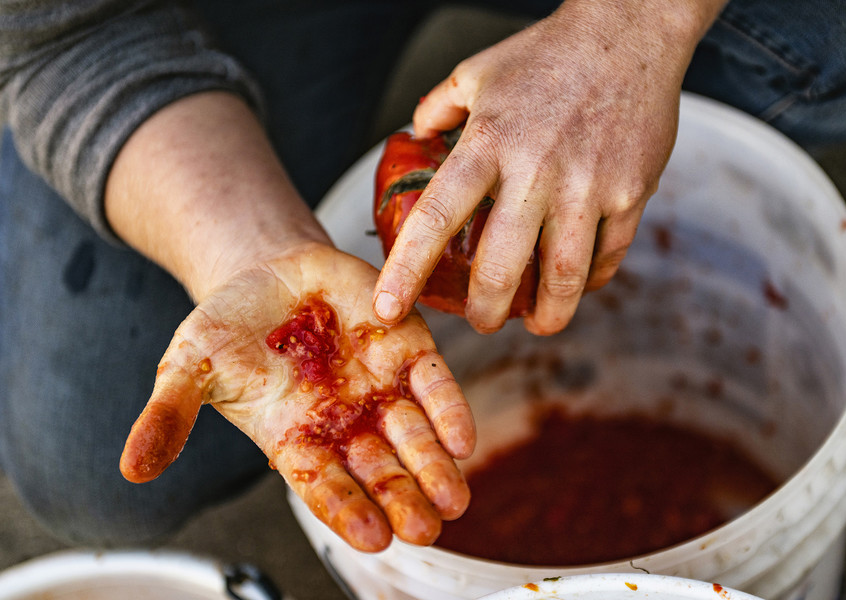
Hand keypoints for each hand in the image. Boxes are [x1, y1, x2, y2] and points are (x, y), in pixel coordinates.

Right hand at [119, 242, 474, 551]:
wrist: (268, 271)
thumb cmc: (229, 324)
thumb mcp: (190, 365)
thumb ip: (170, 414)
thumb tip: (131, 468)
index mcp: (294, 438)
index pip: (322, 484)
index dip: (344, 509)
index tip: (370, 538)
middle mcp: (344, 423)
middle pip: (378, 470)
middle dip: (401, 498)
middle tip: (423, 529)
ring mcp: (378, 388)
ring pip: (412, 435)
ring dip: (434, 466)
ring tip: (454, 500)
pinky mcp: (405, 349)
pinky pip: (433, 382)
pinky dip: (447, 409)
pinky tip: (462, 438)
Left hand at [373, 0, 723, 334]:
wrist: (629, 32)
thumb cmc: (548, 54)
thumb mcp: (477, 73)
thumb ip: (438, 109)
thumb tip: (414, 135)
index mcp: (487, 143)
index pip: (437, 218)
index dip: (408, 270)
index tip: (389, 309)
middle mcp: (535, 171)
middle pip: (500, 268)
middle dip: (484, 313)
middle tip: (480, 322)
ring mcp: (587, 186)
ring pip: (563, 277)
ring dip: (547, 315)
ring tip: (538, 323)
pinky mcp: (630, 193)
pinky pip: (608, 256)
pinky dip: (591, 282)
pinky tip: (579, 286)